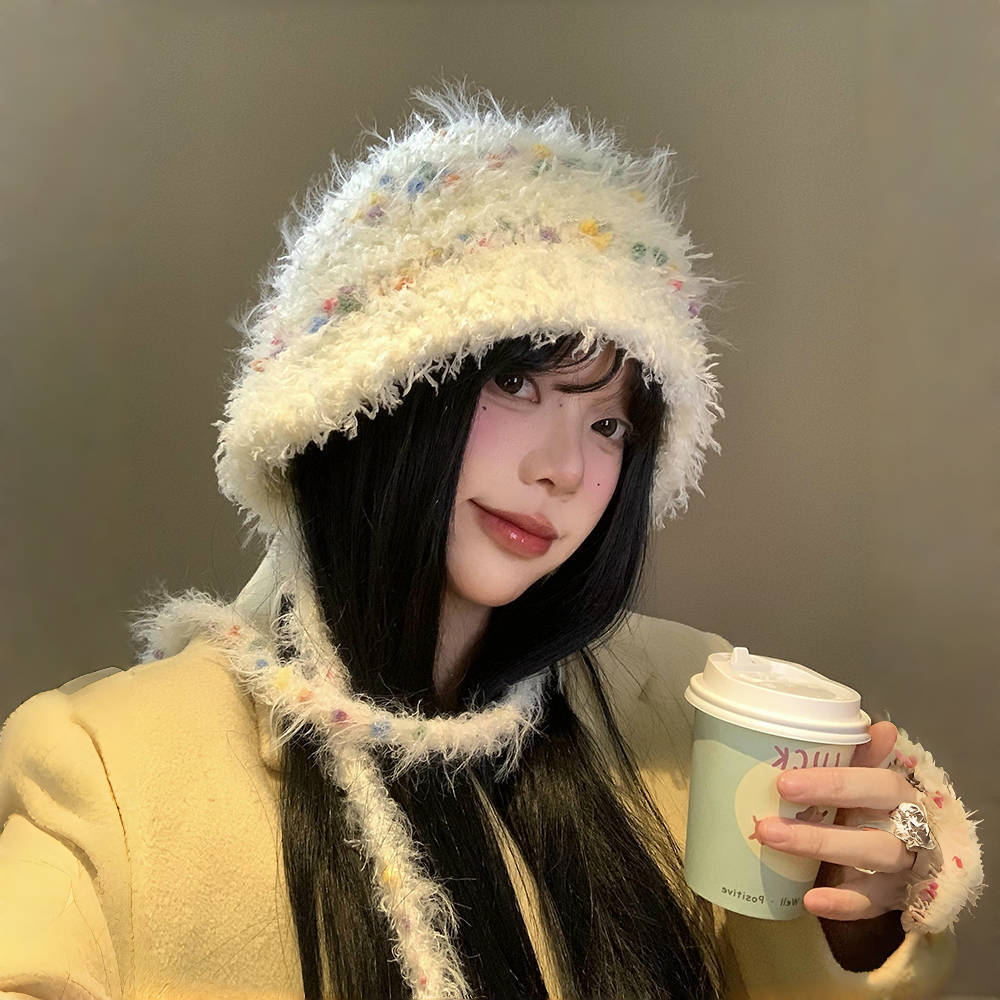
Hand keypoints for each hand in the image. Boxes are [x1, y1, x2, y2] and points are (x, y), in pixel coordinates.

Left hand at [755, 722, 917, 920]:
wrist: (916, 853)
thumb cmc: (879, 807)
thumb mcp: (870, 781)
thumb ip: (866, 757)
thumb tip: (880, 726)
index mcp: (900, 796)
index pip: (877, 786)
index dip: (833, 784)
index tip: (784, 783)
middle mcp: (909, 832)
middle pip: (870, 835)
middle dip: (816, 831)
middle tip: (764, 824)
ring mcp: (902, 868)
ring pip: (868, 863)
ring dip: (819, 853)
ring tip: (771, 844)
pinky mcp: (892, 897)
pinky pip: (870, 904)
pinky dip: (842, 903)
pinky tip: (809, 900)